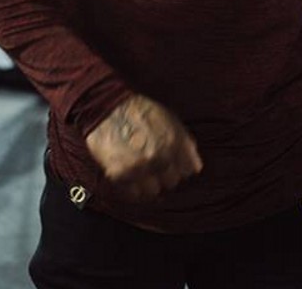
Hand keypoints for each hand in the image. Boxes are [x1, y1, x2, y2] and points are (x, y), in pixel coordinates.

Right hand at [85, 94, 202, 202]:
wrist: (107, 108)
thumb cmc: (140, 111)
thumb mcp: (170, 119)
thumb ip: (186, 142)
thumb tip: (195, 167)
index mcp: (174, 142)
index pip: (189, 171)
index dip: (181, 166)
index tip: (173, 162)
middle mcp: (159, 157)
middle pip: (172, 182)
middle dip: (165, 174)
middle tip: (154, 162)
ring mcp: (139, 168)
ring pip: (154, 191)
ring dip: (149, 182)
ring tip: (141, 168)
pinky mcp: (120, 175)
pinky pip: (134, 194)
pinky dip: (133, 186)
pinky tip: (130, 173)